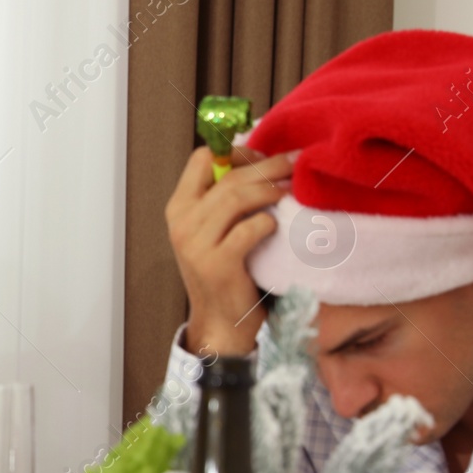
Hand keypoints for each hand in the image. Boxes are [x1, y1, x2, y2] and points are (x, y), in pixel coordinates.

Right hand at [166, 146, 295, 355]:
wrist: (220, 320)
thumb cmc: (224, 269)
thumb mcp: (211, 230)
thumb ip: (222, 199)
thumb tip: (261, 160)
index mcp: (178, 208)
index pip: (201, 159)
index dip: (236, 153)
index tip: (262, 157)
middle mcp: (181, 223)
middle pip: (227, 177)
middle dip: (266, 165)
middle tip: (294, 163)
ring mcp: (196, 245)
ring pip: (236, 198)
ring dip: (270, 189)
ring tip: (290, 190)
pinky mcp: (218, 264)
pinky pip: (249, 229)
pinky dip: (268, 222)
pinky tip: (275, 226)